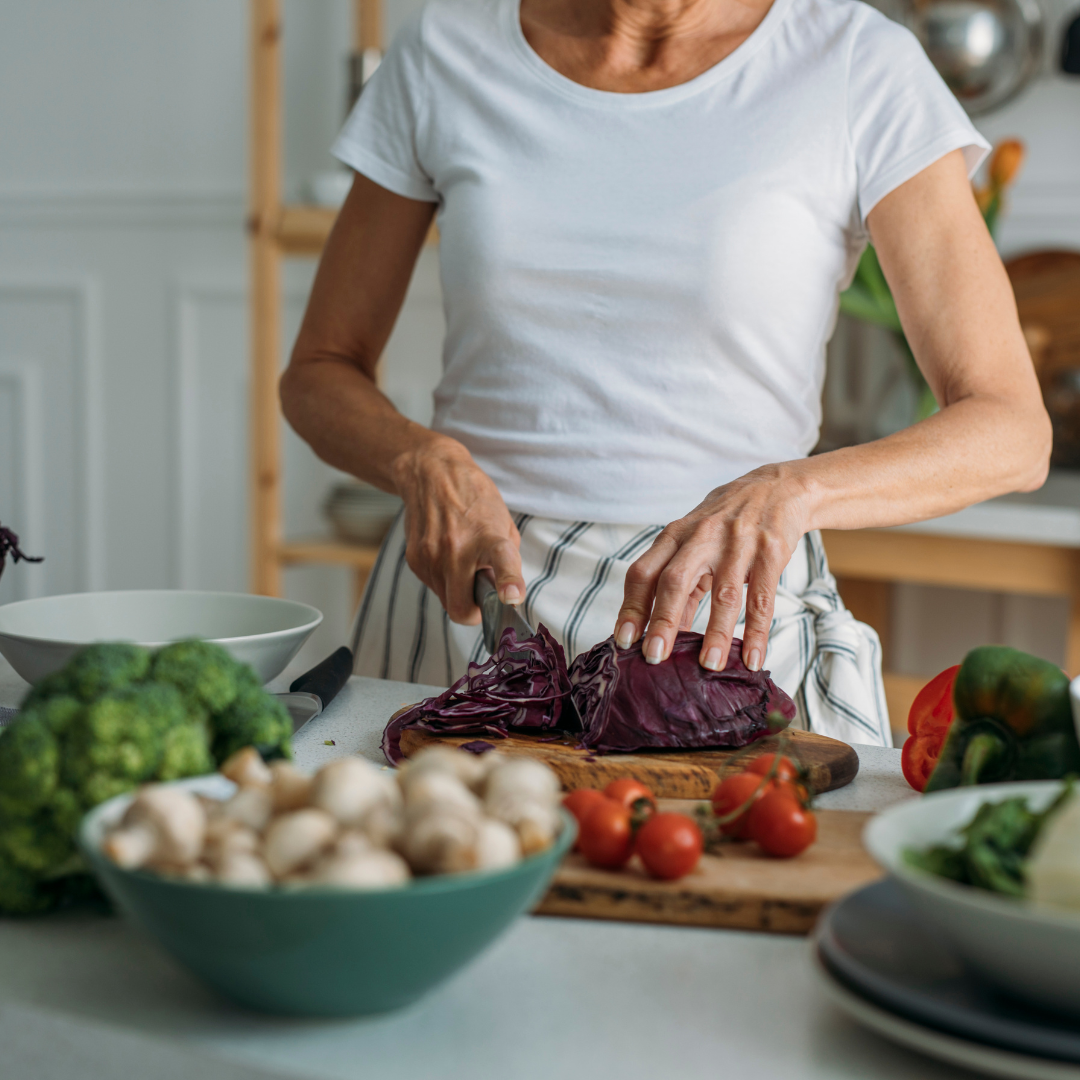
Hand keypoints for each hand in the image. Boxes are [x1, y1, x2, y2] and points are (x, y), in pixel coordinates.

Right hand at [390, 436, 524, 623]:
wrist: (431, 474)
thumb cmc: (473, 498)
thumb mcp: (503, 523)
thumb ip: (508, 560)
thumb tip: (505, 592)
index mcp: (487, 536)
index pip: (501, 561)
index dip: (508, 581)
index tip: (511, 597)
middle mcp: (456, 548)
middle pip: (460, 609)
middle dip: (473, 611)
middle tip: (481, 597)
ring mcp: (430, 556)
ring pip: (445, 600)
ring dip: (457, 592)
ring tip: (463, 564)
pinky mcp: (414, 559)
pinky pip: (433, 586)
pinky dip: (444, 580)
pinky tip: (447, 556)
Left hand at [614, 463, 810, 671]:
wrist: (776, 488)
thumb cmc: (724, 524)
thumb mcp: (694, 545)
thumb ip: (680, 588)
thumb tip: (663, 638)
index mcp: (674, 536)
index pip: (643, 572)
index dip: (631, 607)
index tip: (623, 640)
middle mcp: (701, 537)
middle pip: (674, 581)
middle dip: (663, 621)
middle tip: (654, 658)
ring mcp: (737, 543)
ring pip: (724, 594)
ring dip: (717, 634)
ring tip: (710, 667)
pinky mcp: (770, 552)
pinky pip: (762, 598)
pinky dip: (757, 632)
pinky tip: (752, 659)